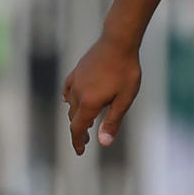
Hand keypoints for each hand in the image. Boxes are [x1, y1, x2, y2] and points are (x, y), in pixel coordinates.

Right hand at [62, 37, 140, 154]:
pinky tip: (68, 99)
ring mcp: (75, 80)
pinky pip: (67, 89)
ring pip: (70, 104)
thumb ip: (113, 121)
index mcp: (89, 103)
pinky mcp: (77, 70)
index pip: (78, 128)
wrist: (118, 42)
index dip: (78, 142)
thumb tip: (103, 142)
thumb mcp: (124, 99)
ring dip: (76, 115)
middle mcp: (77, 93)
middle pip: (74, 118)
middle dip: (79, 131)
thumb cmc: (126, 71)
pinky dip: (68, 99)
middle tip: (88, 140)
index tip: (80, 152)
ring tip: (85, 122)